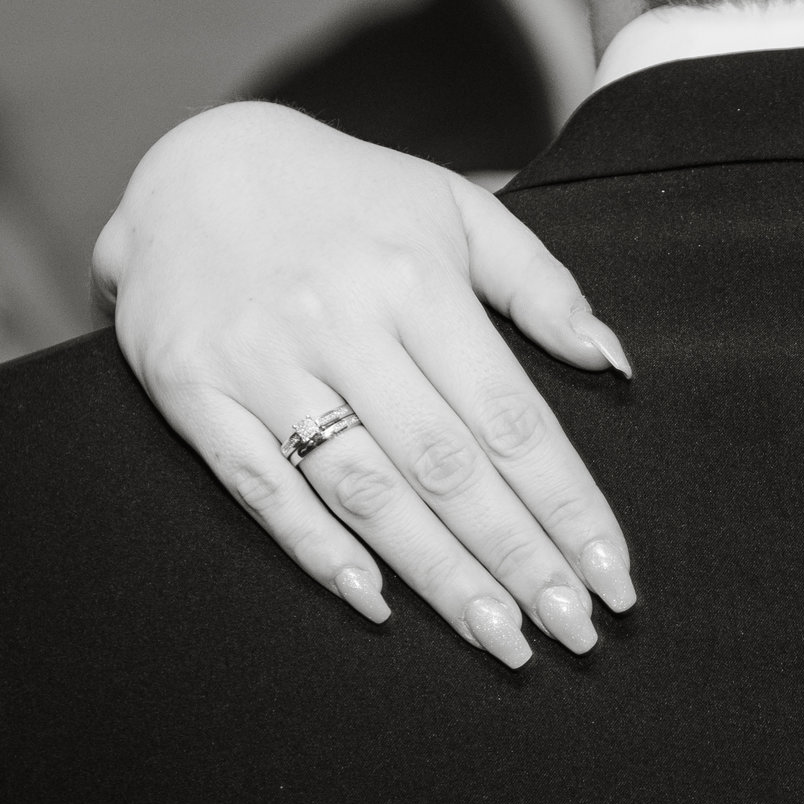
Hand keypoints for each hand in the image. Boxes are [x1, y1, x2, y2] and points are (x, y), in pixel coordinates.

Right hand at [93, 103, 636, 666]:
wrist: (190, 166)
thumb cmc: (348, 198)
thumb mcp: (453, 209)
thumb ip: (539, 284)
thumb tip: (613, 362)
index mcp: (414, 277)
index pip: (509, 416)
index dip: (566, 504)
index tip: (614, 574)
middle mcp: (340, 322)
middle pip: (445, 467)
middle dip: (517, 559)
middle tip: (574, 633)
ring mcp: (260, 361)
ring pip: (362, 490)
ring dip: (437, 575)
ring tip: (500, 638)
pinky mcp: (191, 390)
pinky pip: (261, 486)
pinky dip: (317, 550)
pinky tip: (376, 602)